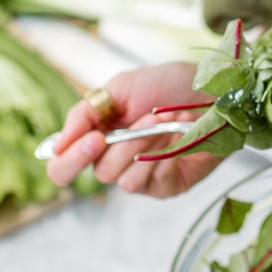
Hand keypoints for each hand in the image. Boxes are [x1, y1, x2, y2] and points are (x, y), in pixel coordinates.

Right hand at [42, 62, 222, 197]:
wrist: (212, 88)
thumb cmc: (168, 85)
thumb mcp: (121, 87)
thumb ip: (85, 113)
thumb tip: (58, 143)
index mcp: (95, 137)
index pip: (62, 166)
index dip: (71, 159)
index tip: (95, 139)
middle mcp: (113, 160)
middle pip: (97, 174)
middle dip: (123, 144)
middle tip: (147, 119)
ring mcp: (140, 175)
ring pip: (123, 180)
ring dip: (146, 147)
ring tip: (167, 120)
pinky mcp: (165, 186)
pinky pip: (150, 184)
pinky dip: (163, 157)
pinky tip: (177, 135)